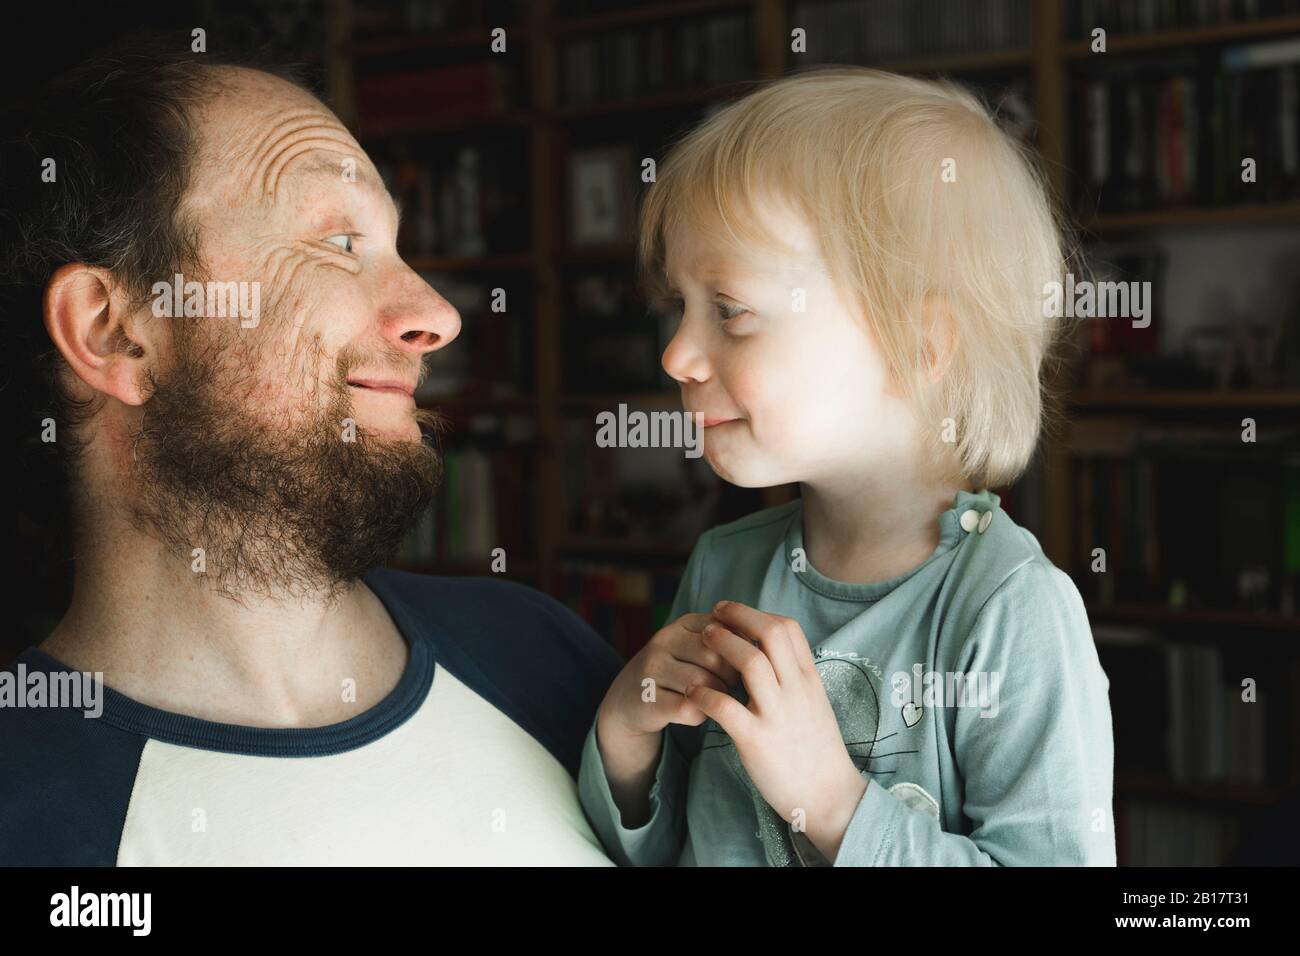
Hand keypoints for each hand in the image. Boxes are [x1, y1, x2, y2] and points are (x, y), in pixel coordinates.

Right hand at [595, 612, 740, 826]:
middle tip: (737, 688)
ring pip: (702, 682)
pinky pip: (687, 707)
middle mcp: (664, 639)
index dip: (744, 652)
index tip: (748, 666)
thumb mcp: (702, 650)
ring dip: (718, 697)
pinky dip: (701, 714)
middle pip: (716, 656)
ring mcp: (652, 668)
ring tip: (720, 701)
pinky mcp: (646, 698)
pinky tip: (701, 714)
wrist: (632, 701)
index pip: (727, 630)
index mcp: (685, 623)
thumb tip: (774, 641)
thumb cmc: (683, 673)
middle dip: (732, 676)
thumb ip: (732, 640)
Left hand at [686, 600, 868, 861]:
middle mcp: (796, 690)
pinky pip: (726, 707)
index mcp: (809, 679)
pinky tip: (692, 691)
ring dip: (722, 644)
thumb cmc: (817, 750)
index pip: (787, 628)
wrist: (829, 796)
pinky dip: (705, 693)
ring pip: (751, 662)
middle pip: (770, 634)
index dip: (756, 613)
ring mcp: (777, 714)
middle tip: (714, 615)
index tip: (733, 612)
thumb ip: (794, 676)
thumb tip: (770, 652)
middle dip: (739, 617)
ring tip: (702, 639)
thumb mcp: (814, 704)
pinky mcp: (756, 740)